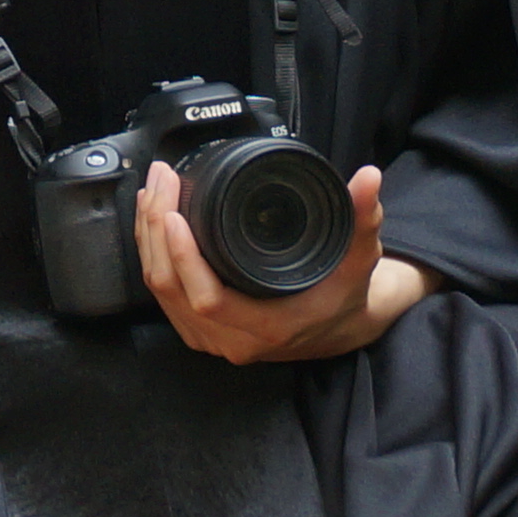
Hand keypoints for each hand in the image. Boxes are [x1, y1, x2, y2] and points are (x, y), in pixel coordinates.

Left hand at [136, 165, 431, 365]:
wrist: (342, 327)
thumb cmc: (347, 294)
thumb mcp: (360, 257)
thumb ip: (364, 217)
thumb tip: (369, 178)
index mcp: (267, 326)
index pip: (207, 298)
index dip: (184, 257)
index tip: (174, 213)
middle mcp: (234, 339)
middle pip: (172, 290)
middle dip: (156, 232)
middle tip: (161, 183)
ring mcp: (214, 338)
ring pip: (161, 293)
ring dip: (148, 240)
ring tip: (153, 192)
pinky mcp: (202, 329)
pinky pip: (165, 295)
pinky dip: (154, 256)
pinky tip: (153, 222)